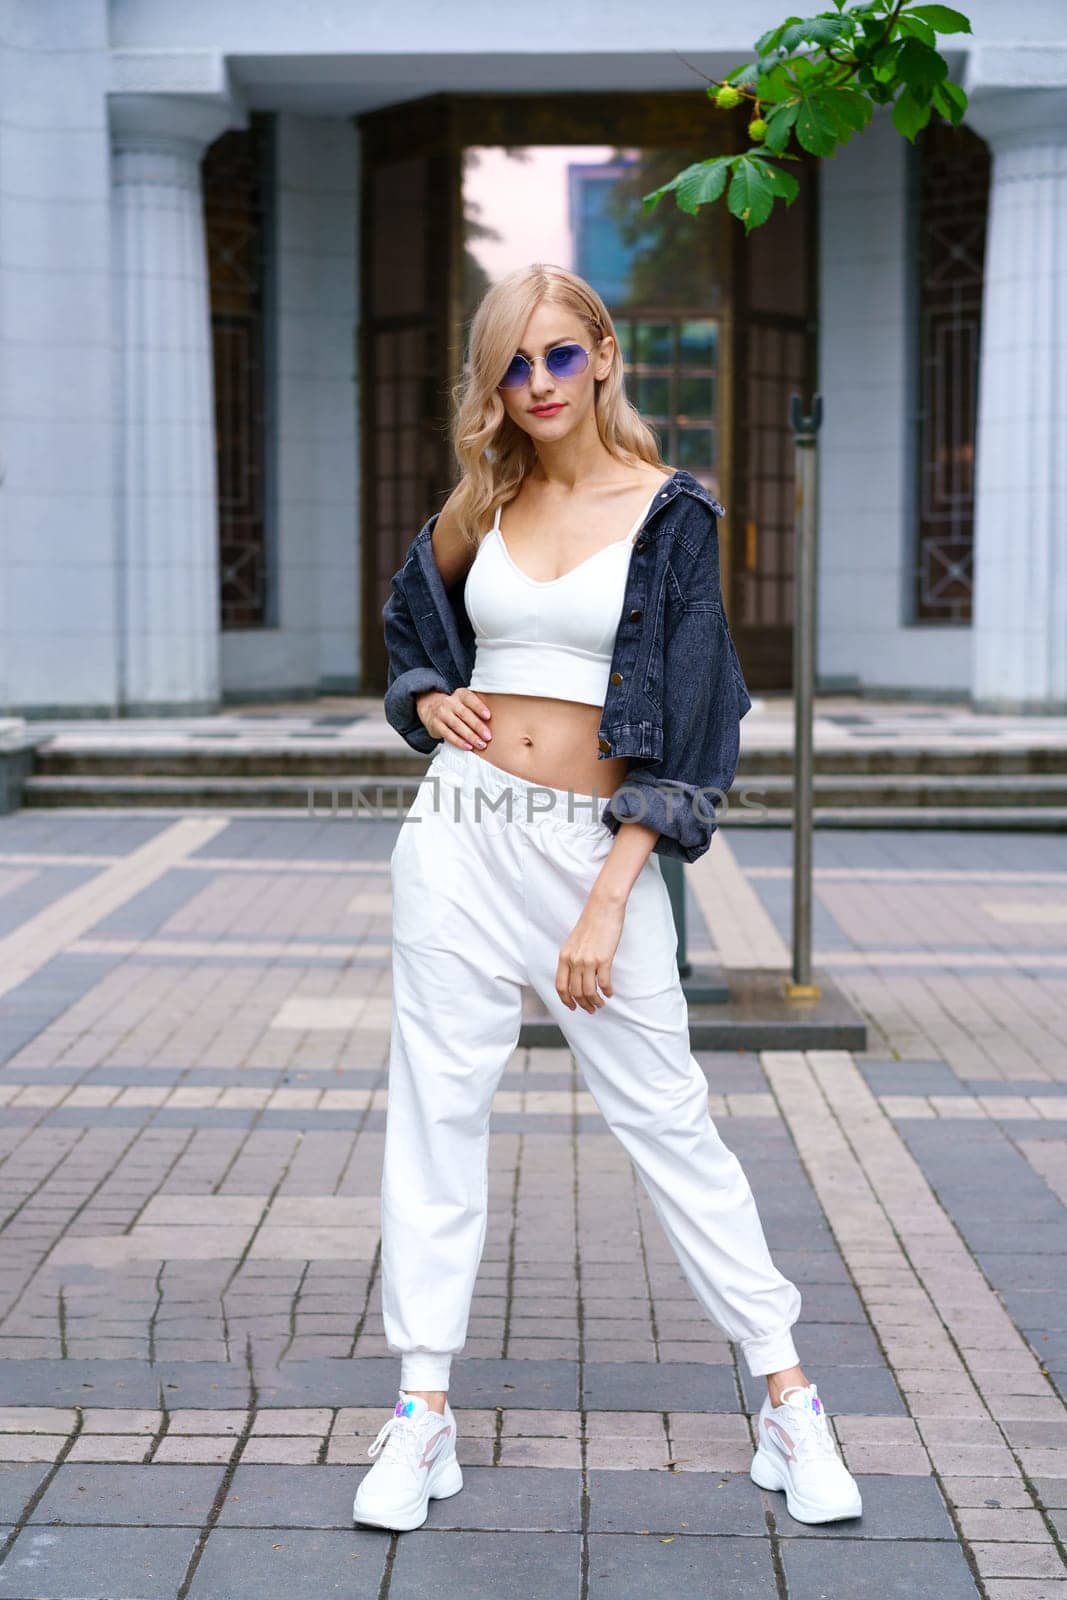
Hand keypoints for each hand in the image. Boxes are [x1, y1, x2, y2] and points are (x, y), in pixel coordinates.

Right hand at [415, 686, 492, 750]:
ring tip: (481, 744)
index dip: (479, 707)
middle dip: (477, 726)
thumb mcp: (465, 702)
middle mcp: (449, 702)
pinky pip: (448, 734)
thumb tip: (497, 721)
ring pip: (457, 725)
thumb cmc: (456, 708)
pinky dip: (459, 741)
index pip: (470, 699)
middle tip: (488, 737)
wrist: (430, 708)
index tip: (488, 716)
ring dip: (470, 736)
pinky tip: (468, 747)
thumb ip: (476, 707)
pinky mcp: (435, 725)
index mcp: (460, 694)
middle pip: (464, 714)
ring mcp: (441, 713)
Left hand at [556, 896, 625, 1013]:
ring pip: (589, 991)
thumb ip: (573, 958)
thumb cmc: (591, 922)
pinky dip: (607, 992)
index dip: (566, 1000)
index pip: (561, 986)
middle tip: (591, 1009)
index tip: (573, 1008)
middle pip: (575, 992)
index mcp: (564, 956)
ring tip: (601, 1004)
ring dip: (596, 1002)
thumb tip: (577, 976)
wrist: (603, 907)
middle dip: (583, 1004)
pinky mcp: (603, 959)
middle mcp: (574, 960)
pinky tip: (610, 993)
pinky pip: (604, 983)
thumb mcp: (574, 942)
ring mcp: (588, 961)